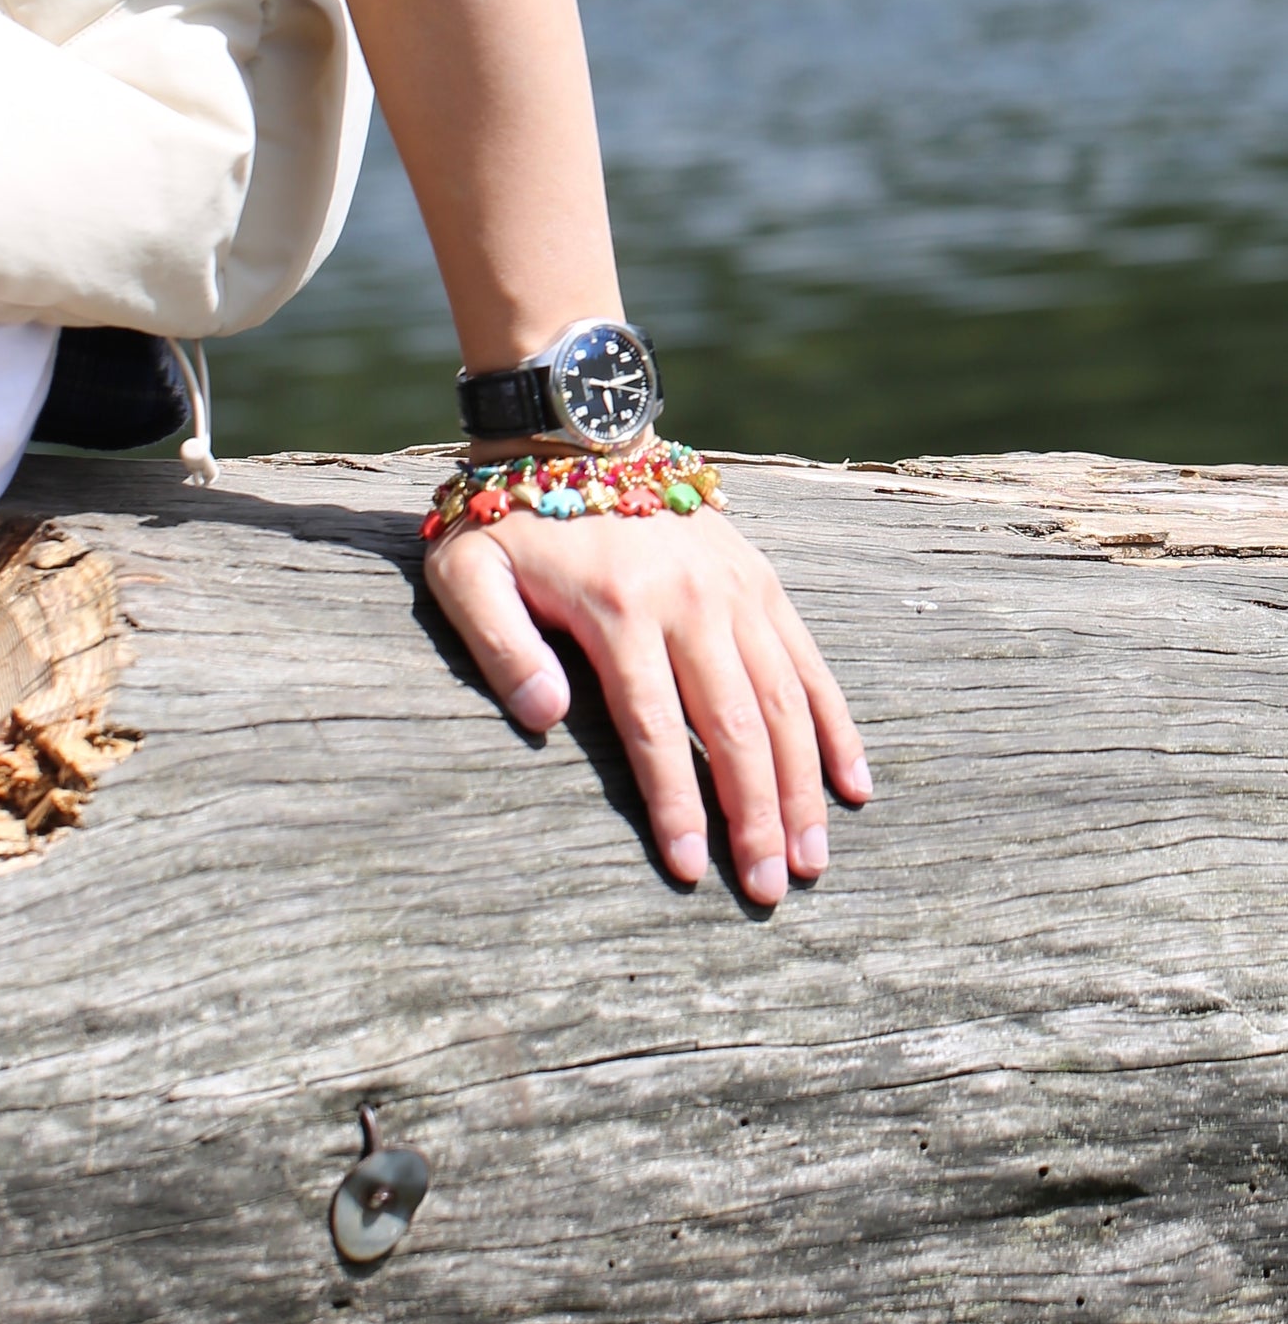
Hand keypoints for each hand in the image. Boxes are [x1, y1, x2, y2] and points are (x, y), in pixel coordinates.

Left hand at [424, 506, 870, 906]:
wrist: (575, 432)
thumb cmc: (509, 518)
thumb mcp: (470, 573)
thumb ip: (501, 646)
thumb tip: (545, 718)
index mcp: (620, 609)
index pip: (656, 728)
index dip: (676, 805)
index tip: (691, 871)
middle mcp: (691, 602)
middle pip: (735, 726)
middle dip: (757, 816)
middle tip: (772, 890)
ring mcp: (734, 591)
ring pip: (784, 702)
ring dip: (803, 785)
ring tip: (813, 858)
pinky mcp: (760, 581)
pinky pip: (809, 661)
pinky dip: (836, 724)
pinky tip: (854, 784)